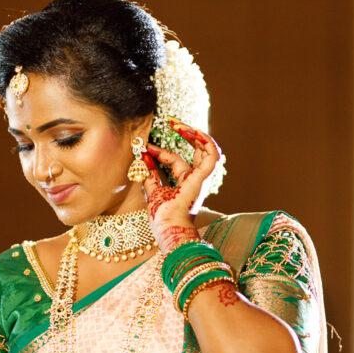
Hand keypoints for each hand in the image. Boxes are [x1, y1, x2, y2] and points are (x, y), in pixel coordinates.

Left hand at [141, 120, 223, 253]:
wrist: (169, 229)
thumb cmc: (163, 218)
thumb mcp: (152, 191)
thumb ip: (150, 175)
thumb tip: (142, 157)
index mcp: (185, 184)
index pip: (175, 161)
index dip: (160, 152)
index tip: (145, 148)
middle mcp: (196, 180)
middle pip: (197, 151)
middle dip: (186, 135)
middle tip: (172, 123)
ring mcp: (201, 179)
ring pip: (208, 150)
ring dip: (196, 134)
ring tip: (180, 124)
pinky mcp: (202, 178)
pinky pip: (211, 156)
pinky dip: (205, 141)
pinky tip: (193, 131)